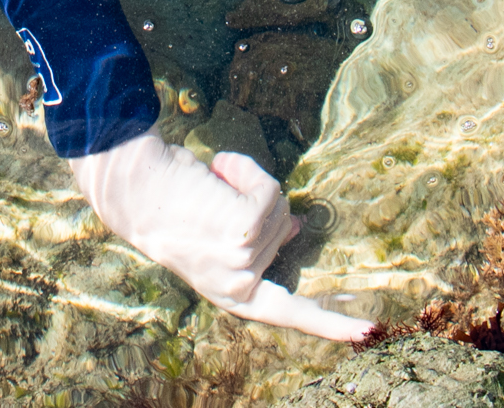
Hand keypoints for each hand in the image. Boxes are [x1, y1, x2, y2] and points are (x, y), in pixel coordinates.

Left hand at [68, 132, 373, 340]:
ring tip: (209, 183)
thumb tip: (298, 226)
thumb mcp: (218, 232)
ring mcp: (240, 262)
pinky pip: (270, 190)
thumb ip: (259, 238)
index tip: (369, 334)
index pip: (288, 312)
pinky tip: (218, 169)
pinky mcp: (241, 235)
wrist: (134, 186)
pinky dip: (246, 170)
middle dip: (258, 200)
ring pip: (279, 204)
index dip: (330, 322)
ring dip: (247, 182)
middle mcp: (237, 285)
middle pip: (285, 226)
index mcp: (231, 292)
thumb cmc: (173, 204)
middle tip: (214, 195)